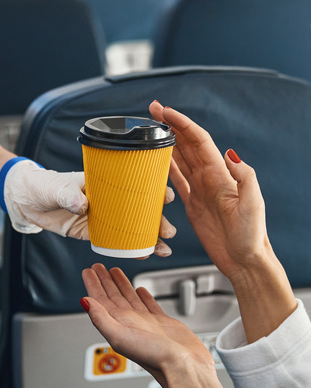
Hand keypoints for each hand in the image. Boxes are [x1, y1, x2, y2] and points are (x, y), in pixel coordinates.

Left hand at [2, 159, 175, 256]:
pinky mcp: (91, 232)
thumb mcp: (56, 188)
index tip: (166, 196)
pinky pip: (114, 241)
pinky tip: (143, 255)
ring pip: (130, 228)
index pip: (134, 184)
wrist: (26, 200)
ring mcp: (100, 217)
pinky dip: (128, 249)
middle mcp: (107, 199)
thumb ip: (68, 195)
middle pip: (139, 210)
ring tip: (163, 249)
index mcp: (103, 182)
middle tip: (168, 231)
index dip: (153, 189)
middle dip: (156, 221)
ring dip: (148, 238)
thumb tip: (82, 204)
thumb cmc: (43, 185)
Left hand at [81, 264, 230, 387]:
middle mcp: (129, 322)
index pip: (100, 300)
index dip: (93, 285)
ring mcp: (145, 323)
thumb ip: (101, 318)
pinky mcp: (163, 323)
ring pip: (129, 298)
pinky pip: (150, 305)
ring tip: (115, 272)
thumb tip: (84, 302)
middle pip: (112, 296)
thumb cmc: (154, 357)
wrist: (184, 368)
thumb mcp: (120, 336)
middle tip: (98, 266)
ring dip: (121, 284)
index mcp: (117, 324)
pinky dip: (143, 296)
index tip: (88, 271)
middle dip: (104, 281)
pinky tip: (140, 289)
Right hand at [148, 101, 294, 342]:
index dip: (181, 123)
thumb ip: (245, 177)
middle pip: (186, 144)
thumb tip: (231, 154)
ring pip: (179, 159)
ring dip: (166, 142)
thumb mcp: (252, 204)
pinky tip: (155, 161)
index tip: (164, 112)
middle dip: (170, 126)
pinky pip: (176, 180)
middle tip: (152, 111)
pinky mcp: (193, 204)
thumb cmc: (251, 235)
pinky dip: (165, 167)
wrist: (245, 260)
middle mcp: (210, 178)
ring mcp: (201, 190)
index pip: (198, 141)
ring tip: (150, 130)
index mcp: (220, 175)